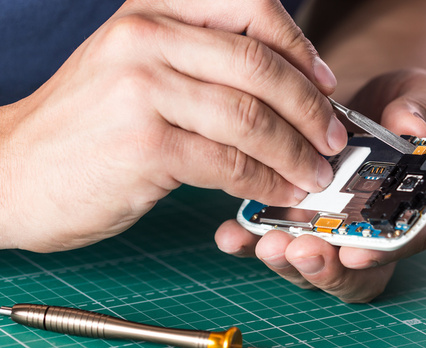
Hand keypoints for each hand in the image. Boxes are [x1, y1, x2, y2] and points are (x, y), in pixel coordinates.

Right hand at [0, 0, 346, 251]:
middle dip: (312, 109)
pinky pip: (230, 162)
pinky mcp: (145, 144)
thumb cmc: (86, 126)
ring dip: (296, 152)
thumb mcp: (137, 68)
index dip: (300, 47)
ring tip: (315, 175)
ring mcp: (144, 89)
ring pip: (253, 117)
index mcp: (154, 10)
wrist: (12, 171)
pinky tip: (278, 192)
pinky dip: (266, 181)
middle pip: (262, 65)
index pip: (250, 7)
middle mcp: (148, 37)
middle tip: (333, 140)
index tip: (325, 85)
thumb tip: (286, 87)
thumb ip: (202, 64)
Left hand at [216, 69, 425, 301]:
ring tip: (266, 242)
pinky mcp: (296, 217)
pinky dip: (252, 241)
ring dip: (287, 259)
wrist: (367, 96)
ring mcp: (332, 228)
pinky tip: (231, 234)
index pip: (406, 241)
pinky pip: (276, 240)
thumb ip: (421, 112)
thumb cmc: (402, 104)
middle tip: (300, 249)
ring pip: (311, 263)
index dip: (381, 252)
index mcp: (416, 206)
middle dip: (325, 266)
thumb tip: (414, 125)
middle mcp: (374, 228)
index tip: (353, 251)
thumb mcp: (421, 97)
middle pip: (354, 270)